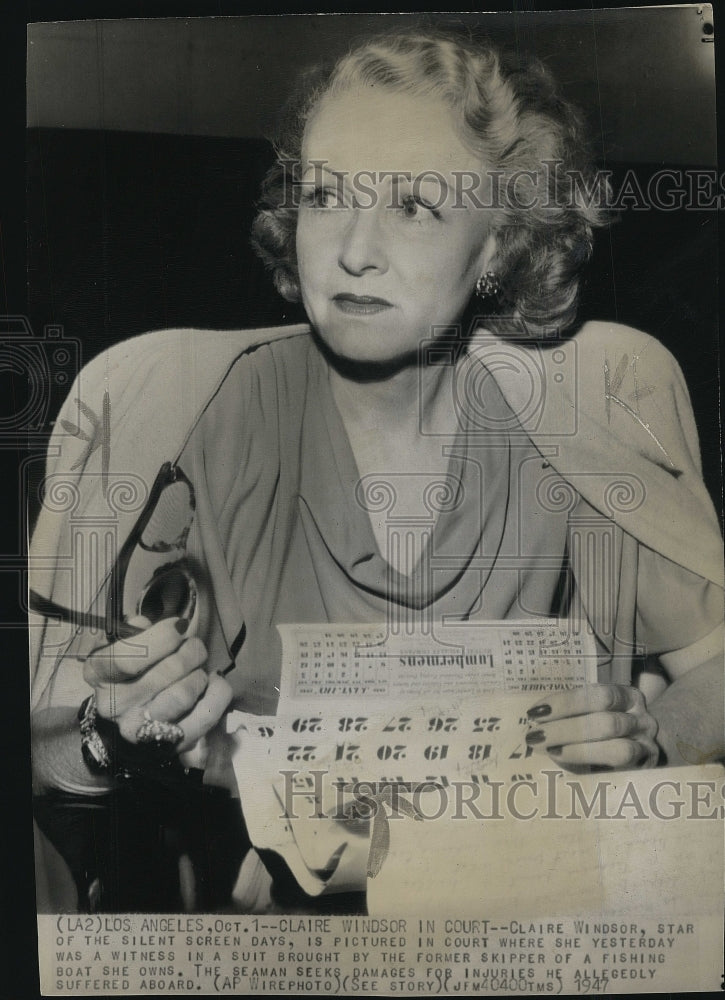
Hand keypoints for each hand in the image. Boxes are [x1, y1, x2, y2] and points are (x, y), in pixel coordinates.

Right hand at [82, 616, 231, 753]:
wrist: (127, 724)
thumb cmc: (129, 675)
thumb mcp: (121, 647)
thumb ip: (133, 633)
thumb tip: (144, 624)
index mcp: (98, 675)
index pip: (128, 658)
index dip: (162, 637)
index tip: (180, 626)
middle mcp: (114, 706)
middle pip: (167, 671)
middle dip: (190, 650)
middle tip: (193, 646)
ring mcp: (141, 730)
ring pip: (185, 693)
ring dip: (199, 674)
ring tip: (198, 669)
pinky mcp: (171, 744)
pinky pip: (206, 715)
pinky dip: (218, 693)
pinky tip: (213, 683)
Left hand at [526, 684, 659, 769]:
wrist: (645, 754)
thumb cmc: (608, 732)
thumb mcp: (595, 715)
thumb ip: (573, 715)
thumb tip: (538, 723)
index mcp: (627, 697)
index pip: (600, 695)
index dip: (566, 703)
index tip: (536, 712)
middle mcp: (642, 720)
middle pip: (606, 723)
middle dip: (566, 729)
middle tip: (535, 736)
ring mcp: (648, 748)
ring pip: (617, 750)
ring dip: (576, 751)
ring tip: (547, 750)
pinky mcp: (647, 773)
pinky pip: (621, 775)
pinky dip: (594, 771)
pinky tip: (569, 767)